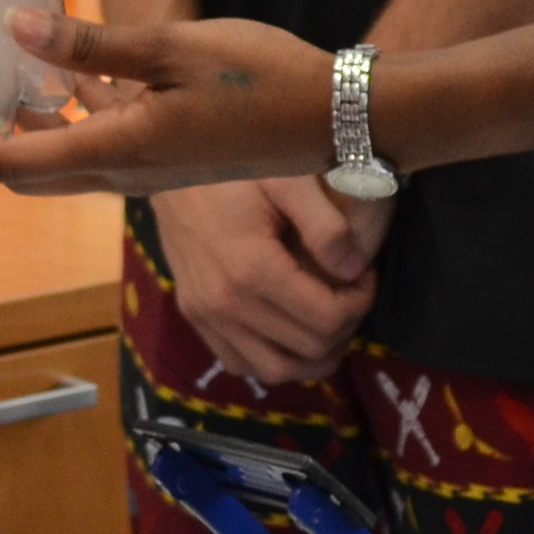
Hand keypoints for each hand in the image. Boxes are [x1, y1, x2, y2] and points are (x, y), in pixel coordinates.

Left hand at [0, 6, 328, 196]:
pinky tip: (52, 83)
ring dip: (13, 137)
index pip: (14, 162)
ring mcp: (147, 170)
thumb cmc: (264, 78)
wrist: (338, 118)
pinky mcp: (166, 156)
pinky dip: (60, 125)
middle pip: (27, 174)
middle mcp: (124, 173)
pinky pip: (94, 149)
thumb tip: (13, 28)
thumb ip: (93, 45)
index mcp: (119, 151)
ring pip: (59, 163)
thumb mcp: (175, 46)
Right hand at [152, 176, 386, 388]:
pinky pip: (239, 362)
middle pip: (308, 350)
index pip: (327, 319)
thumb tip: (355, 270)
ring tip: (329, 322)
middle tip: (351, 292)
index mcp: (252, 270)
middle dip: (344, 326)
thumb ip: (326, 226)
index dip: (360, 303)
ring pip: (274, 371)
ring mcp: (204, 314)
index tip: (365, 273)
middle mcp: (225, 304)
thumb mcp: (287, 180)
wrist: (169, 162)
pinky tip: (288, 333)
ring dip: (312, 356)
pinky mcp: (192, 314)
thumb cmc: (233, 165)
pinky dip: (272, 359)